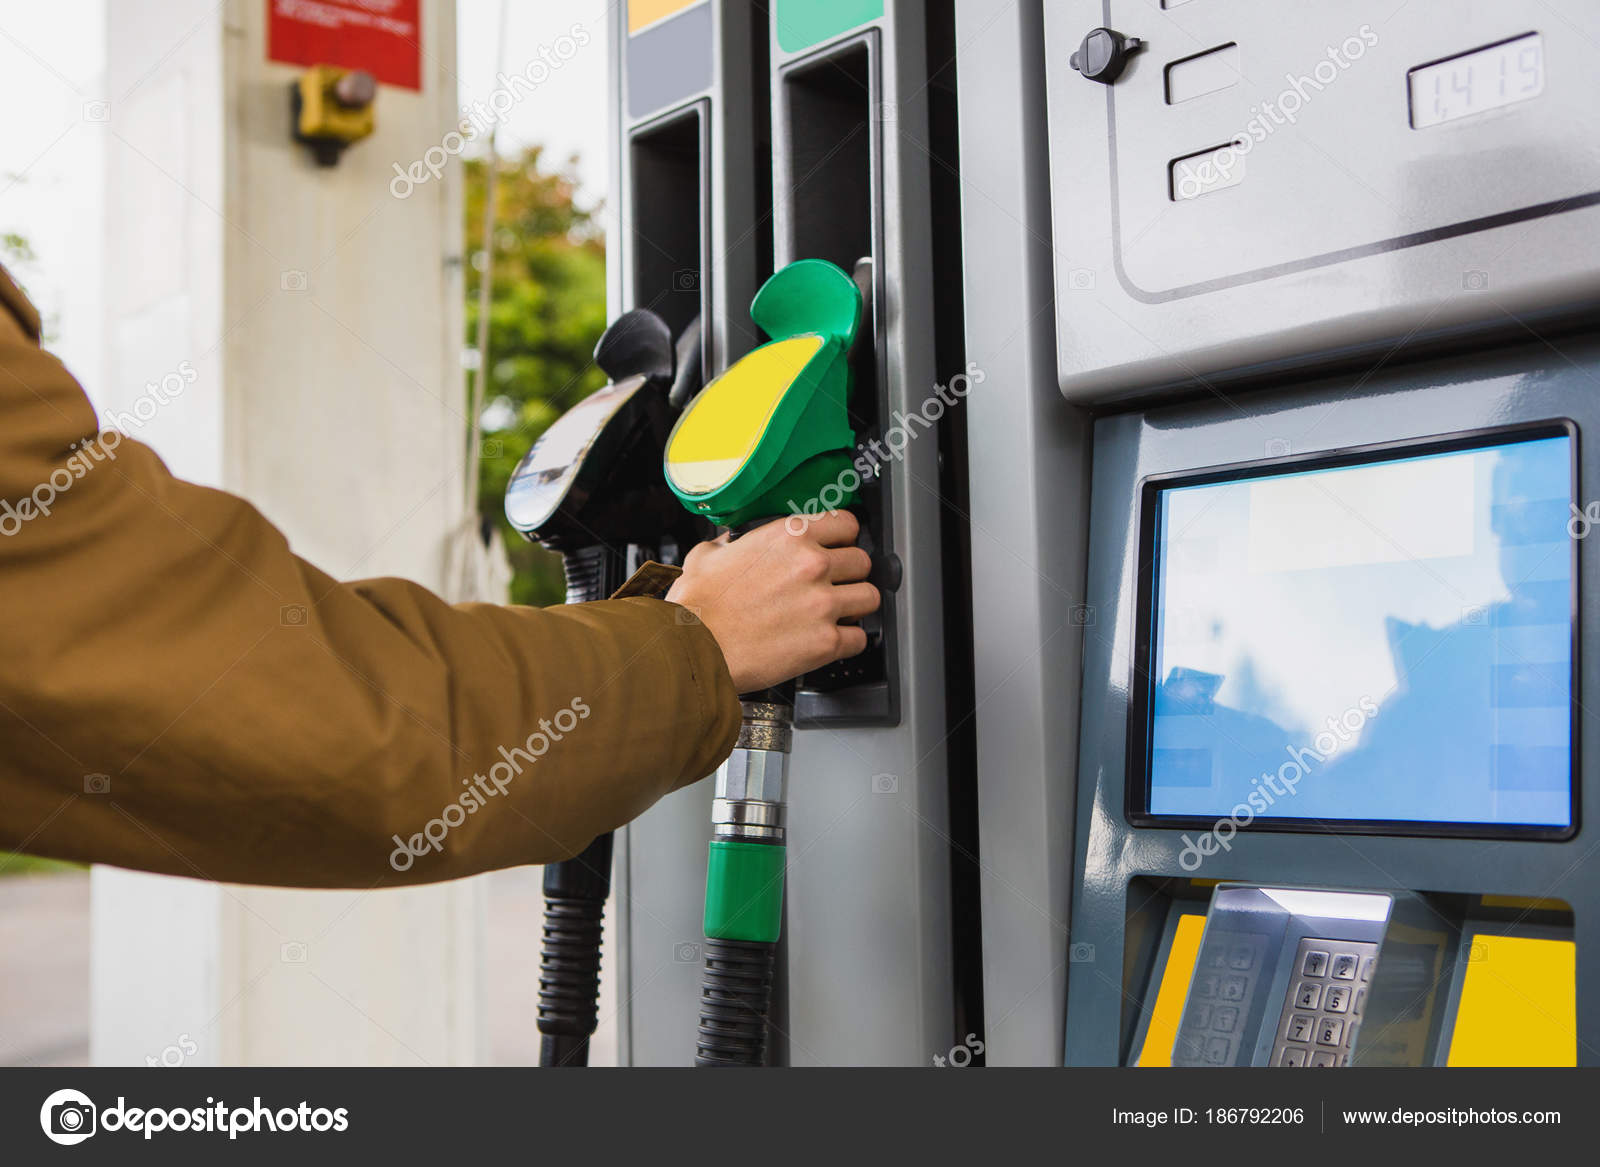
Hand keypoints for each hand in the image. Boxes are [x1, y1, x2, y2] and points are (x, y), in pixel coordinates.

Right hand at [665, 511, 879, 692]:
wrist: (692, 647)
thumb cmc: (697, 606)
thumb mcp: (707, 554)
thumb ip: (730, 543)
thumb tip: (733, 544)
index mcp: (789, 536)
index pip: (846, 524)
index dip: (842, 538)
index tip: (838, 548)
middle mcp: (812, 565)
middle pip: (862, 561)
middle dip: (850, 574)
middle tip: (835, 584)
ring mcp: (823, 603)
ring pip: (869, 598)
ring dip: (855, 606)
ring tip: (838, 613)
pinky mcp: (826, 642)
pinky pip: (858, 638)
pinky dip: (847, 642)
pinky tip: (830, 641)